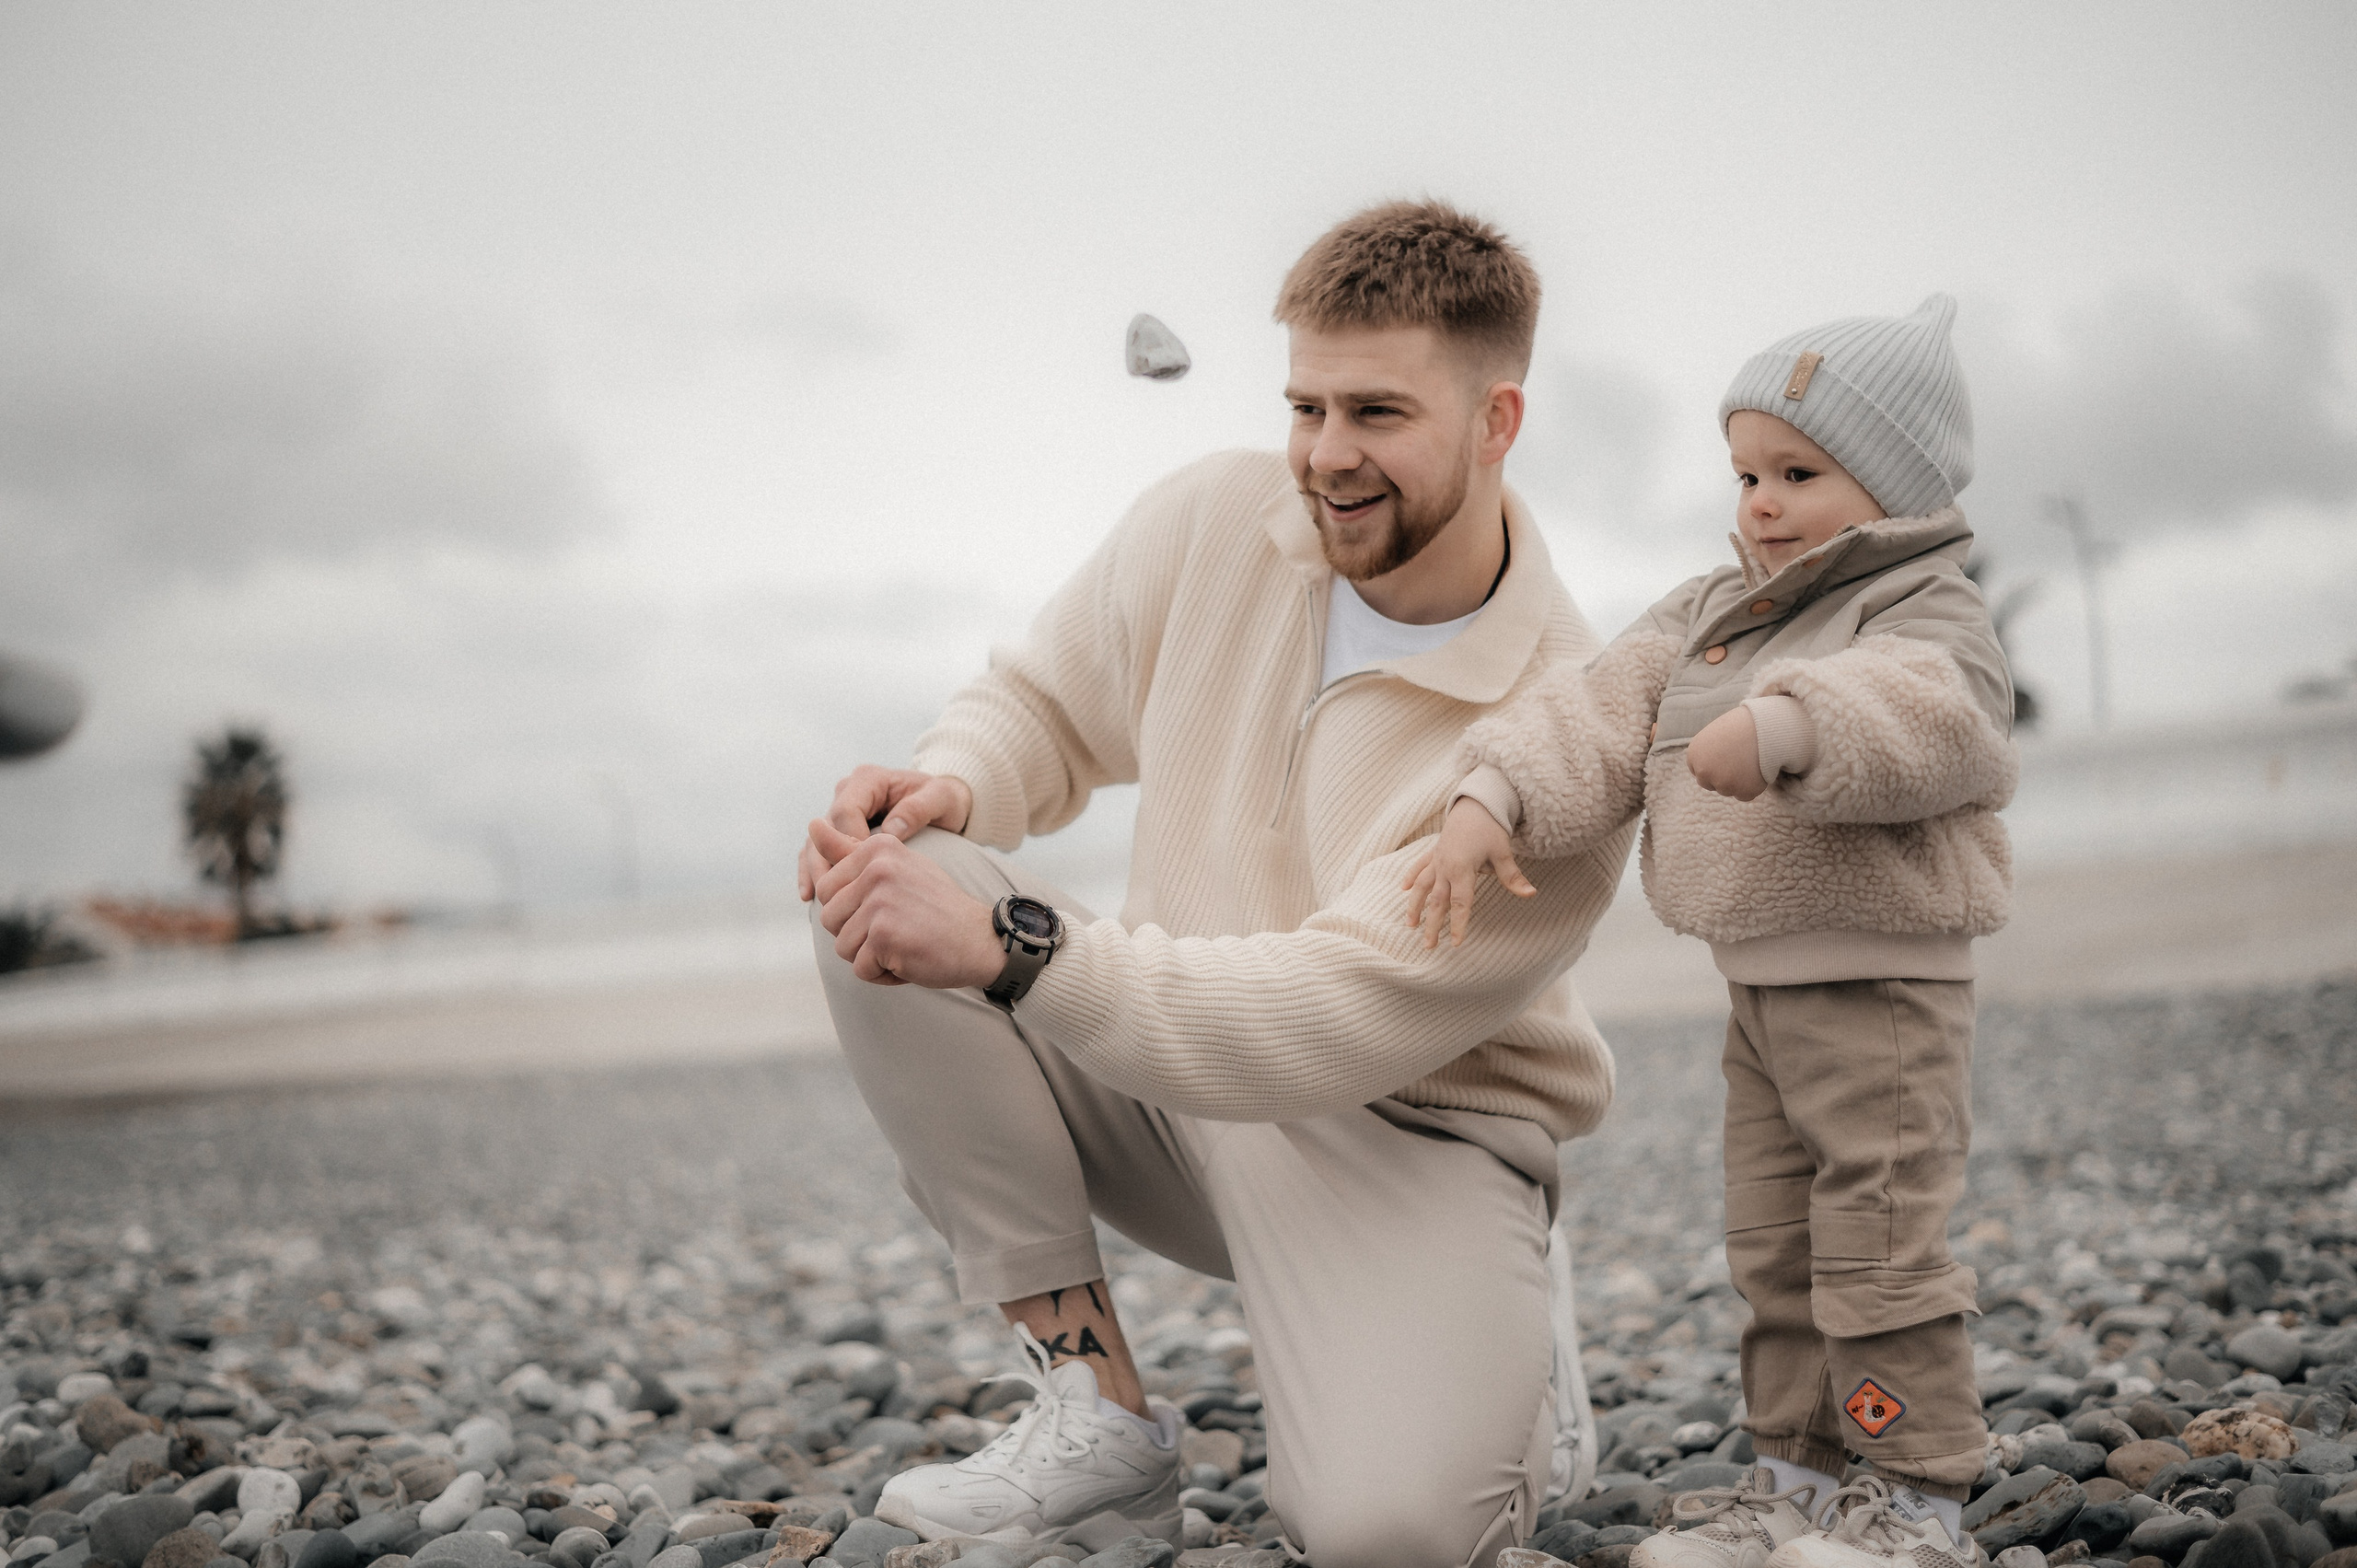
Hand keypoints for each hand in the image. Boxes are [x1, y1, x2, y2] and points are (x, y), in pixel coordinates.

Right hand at [797, 765, 974, 900]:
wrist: (943, 803)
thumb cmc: (945, 800)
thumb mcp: (941, 799)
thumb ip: (918, 809)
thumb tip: (890, 831)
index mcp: (868, 779)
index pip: (845, 812)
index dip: (849, 843)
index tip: (863, 871)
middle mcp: (848, 792)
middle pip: (824, 828)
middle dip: (826, 861)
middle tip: (834, 893)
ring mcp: (840, 811)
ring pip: (815, 841)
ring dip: (814, 870)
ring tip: (816, 898)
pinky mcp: (839, 830)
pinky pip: (817, 851)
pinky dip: (811, 871)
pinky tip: (808, 895)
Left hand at [809, 818, 1008, 988]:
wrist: (983, 940)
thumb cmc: (936, 908)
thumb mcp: (895, 868)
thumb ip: (849, 850)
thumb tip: (811, 825)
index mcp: (877, 848)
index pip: (828, 890)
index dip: (854, 912)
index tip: (891, 909)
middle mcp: (877, 868)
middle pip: (830, 919)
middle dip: (858, 935)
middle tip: (898, 930)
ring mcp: (880, 900)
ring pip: (842, 946)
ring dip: (871, 957)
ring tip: (904, 944)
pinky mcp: (884, 934)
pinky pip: (860, 969)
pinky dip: (883, 975)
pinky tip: (910, 961)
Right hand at [1401, 797, 1536, 948]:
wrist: (1475, 803)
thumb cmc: (1489, 827)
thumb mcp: (1502, 852)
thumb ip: (1512, 876)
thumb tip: (1531, 894)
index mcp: (1461, 869)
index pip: (1461, 903)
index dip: (1458, 924)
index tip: (1456, 943)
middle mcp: (1445, 867)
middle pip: (1436, 901)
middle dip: (1431, 924)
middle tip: (1427, 946)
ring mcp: (1437, 859)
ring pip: (1422, 886)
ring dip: (1415, 906)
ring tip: (1410, 925)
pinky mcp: (1435, 851)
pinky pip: (1419, 866)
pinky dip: (1411, 877)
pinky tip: (1403, 889)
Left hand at [1687, 708, 1767, 799]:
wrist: (1765, 725)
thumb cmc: (1742, 726)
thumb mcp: (1715, 735)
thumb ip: (1708, 754)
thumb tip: (1712, 770)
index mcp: (1694, 756)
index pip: (1699, 771)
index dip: (1714, 764)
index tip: (1726, 756)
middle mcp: (1704, 773)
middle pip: (1711, 784)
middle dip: (1723, 776)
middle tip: (1739, 760)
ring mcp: (1723, 784)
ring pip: (1729, 790)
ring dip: (1739, 780)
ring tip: (1750, 760)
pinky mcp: (1743, 791)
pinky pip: (1745, 795)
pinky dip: (1752, 785)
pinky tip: (1757, 769)